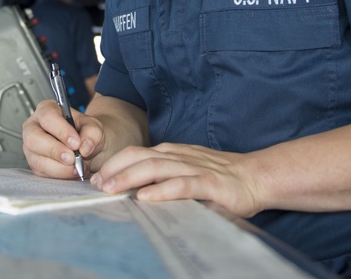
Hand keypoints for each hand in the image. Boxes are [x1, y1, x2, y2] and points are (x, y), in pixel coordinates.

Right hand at [22, 99, 102, 179]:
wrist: (88, 148)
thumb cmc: (86, 133)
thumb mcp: (94, 127)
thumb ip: (92, 133)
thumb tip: (84, 147)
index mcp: (46, 110)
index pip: (47, 117)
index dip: (61, 130)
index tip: (76, 142)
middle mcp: (34, 128)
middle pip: (33, 139)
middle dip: (54, 151)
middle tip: (72, 158)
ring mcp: (31, 148)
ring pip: (37, 160)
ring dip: (59, 168)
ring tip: (77, 167)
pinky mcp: (35, 164)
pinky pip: (42, 173)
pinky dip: (59, 175)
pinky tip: (72, 172)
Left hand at [91, 142, 261, 217]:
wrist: (255, 177)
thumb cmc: (217, 177)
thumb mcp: (185, 170)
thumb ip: (163, 174)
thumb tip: (131, 188)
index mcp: (171, 153)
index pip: (135, 153)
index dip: (113, 163)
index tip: (95, 178)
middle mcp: (178, 156)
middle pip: (139, 157)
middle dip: (114, 169)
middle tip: (96, 184)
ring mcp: (193, 168)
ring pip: (155, 168)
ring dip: (129, 178)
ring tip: (111, 189)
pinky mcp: (209, 183)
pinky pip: (182, 185)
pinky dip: (162, 190)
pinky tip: (146, 198)